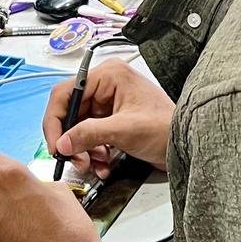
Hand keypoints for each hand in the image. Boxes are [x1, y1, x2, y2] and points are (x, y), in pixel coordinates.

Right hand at [44, 60, 175, 179]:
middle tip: (75, 160)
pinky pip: (90, 137)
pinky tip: (102, 166)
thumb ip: (89, 134)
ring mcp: (108, 104)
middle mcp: (105, 85)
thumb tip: (62, 142)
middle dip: (71, 140)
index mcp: (108, 75)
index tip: (55, 144)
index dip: (54, 120)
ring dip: (82, 150)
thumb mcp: (124, 130)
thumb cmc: (166, 127)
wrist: (186, 144)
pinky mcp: (111, 120)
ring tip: (92, 165)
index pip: (65, 93)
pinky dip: (92, 153)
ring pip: (78, 128)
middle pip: (69, 113)